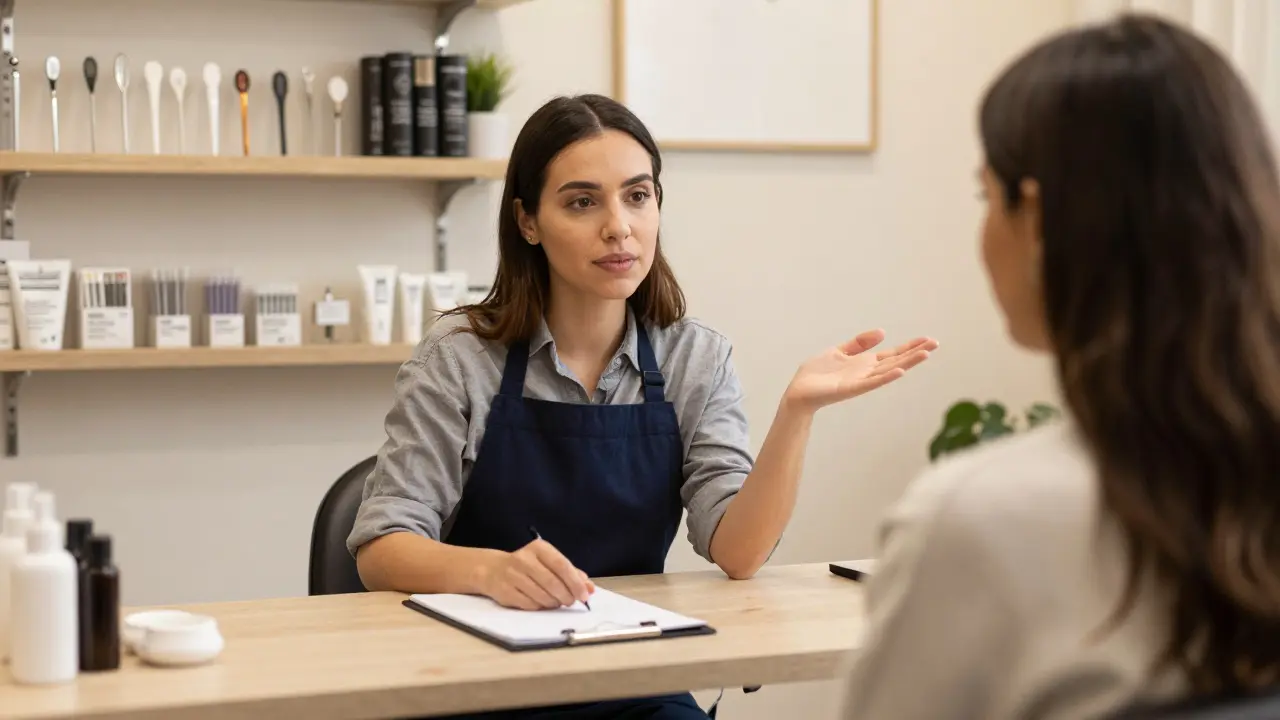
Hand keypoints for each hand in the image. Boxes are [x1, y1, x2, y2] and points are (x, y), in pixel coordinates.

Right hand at [479, 538, 595, 609]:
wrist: (493, 570)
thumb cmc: (528, 567)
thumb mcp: (549, 563)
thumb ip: (571, 574)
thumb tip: (589, 588)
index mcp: (539, 548)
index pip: (562, 565)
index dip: (575, 582)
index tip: (584, 595)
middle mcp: (524, 559)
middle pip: (553, 583)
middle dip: (566, 596)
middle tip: (571, 601)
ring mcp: (513, 575)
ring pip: (542, 596)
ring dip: (554, 603)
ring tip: (556, 601)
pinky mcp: (506, 591)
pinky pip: (530, 604)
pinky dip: (540, 607)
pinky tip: (541, 602)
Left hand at [783, 330, 937, 412]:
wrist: (798, 391)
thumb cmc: (816, 373)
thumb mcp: (839, 351)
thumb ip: (859, 343)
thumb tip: (883, 332)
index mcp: (865, 363)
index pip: (893, 354)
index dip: (910, 347)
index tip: (928, 340)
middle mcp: (867, 372)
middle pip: (897, 361)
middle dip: (915, 353)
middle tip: (935, 344)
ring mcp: (861, 381)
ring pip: (889, 371)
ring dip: (907, 363)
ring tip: (925, 354)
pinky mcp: (851, 388)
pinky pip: (872, 383)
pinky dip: (886, 377)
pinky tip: (900, 371)